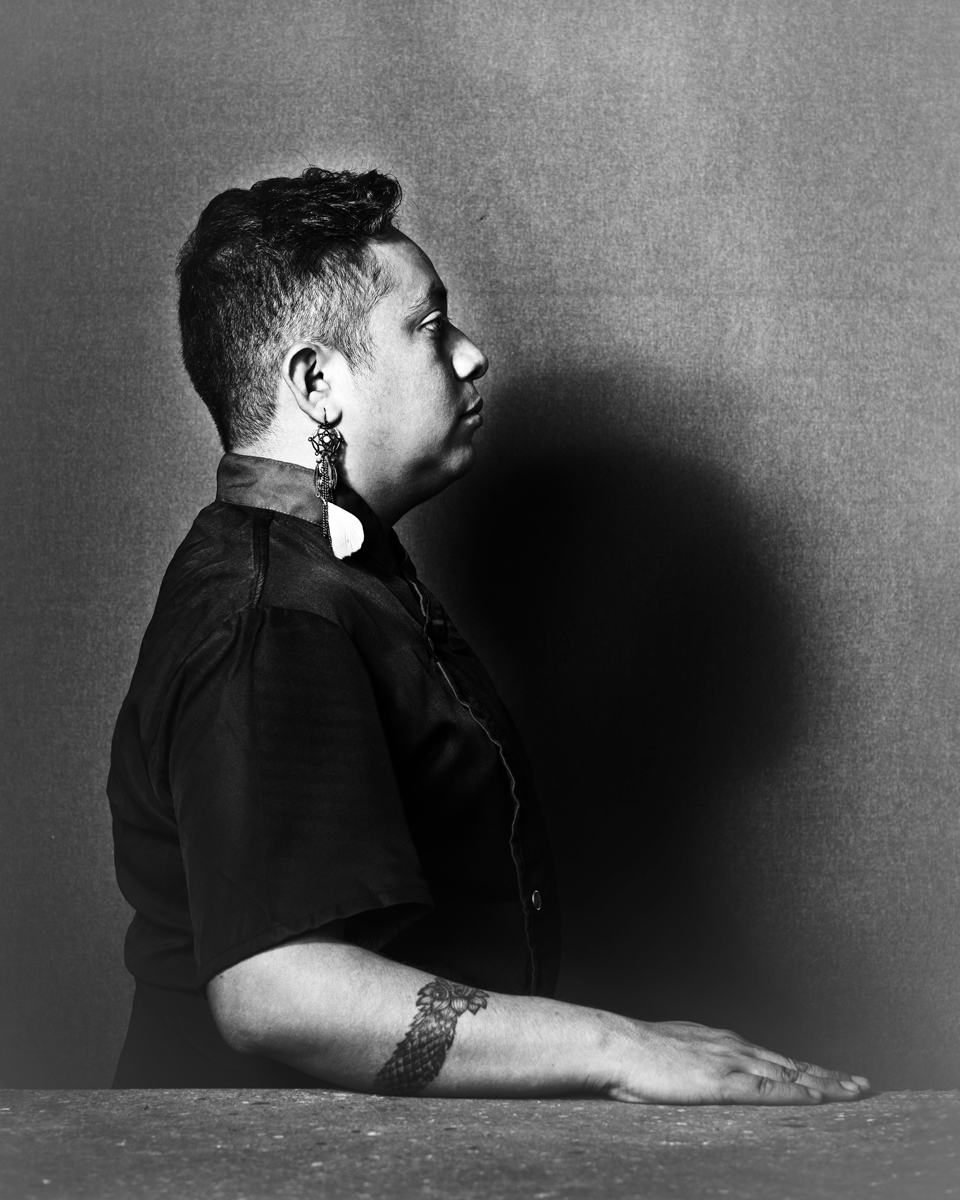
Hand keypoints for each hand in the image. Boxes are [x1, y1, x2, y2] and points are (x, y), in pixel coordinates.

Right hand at [606, 1019, 869, 1104]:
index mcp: (721, 1044)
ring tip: (854, 1092)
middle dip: (828, 1075)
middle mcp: (733, 1048)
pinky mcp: (722, 1082)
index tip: (831, 1077)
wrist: (617, 1046)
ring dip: (825, 1083)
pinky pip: (768, 1089)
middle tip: (861, 1084)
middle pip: (791, 1063)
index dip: (805, 1069)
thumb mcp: (674, 1055)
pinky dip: (797, 1092)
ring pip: (789, 1073)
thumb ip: (694, 1063)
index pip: (773, 1058)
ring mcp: (730, 1063)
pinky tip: (818, 1098)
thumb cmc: (636, 1055)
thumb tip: (699, 1074)